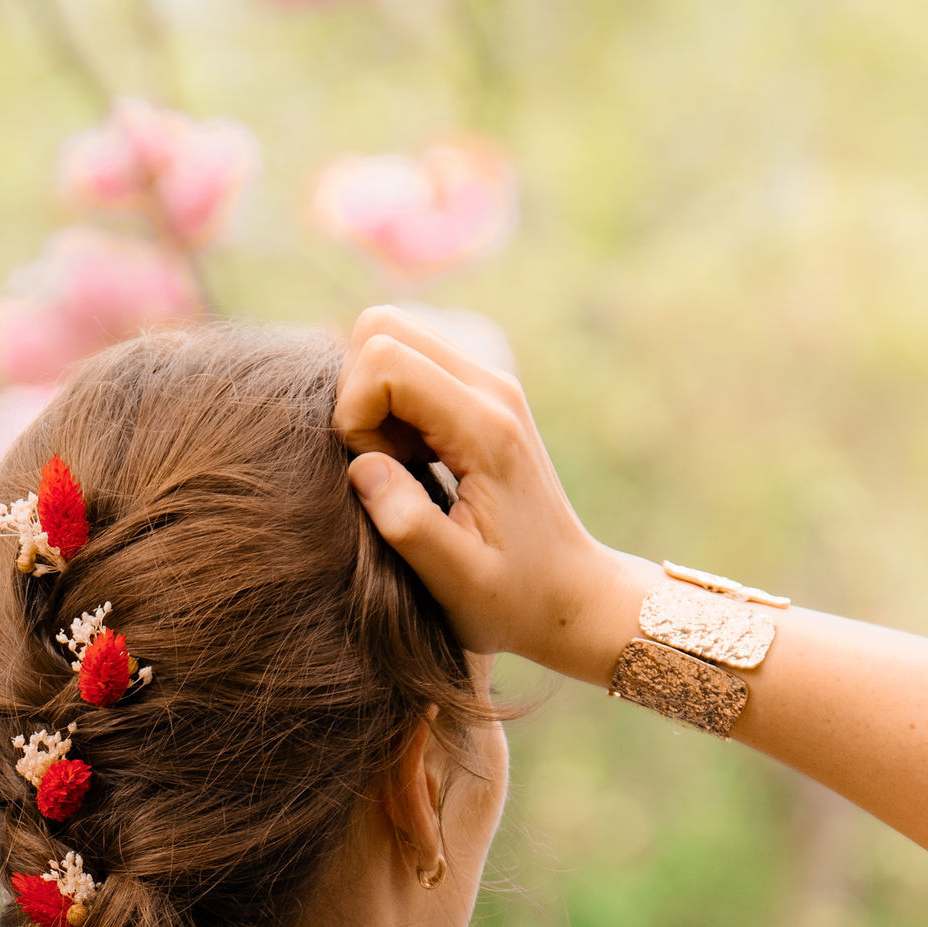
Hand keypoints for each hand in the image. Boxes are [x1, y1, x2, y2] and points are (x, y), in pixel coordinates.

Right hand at [332, 305, 653, 682]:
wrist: (573, 594)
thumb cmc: (515, 600)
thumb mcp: (459, 582)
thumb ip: (409, 525)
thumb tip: (362, 466)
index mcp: (485, 429)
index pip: (385, 359)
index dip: (354, 414)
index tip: (375, 474)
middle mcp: (491, 387)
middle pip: (383, 326)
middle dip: (356, 393)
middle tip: (381, 463)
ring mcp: (489, 384)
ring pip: (393, 337)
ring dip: (372, 398)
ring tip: (398, 466)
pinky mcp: (479, 394)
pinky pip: (411, 363)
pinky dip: (391, 405)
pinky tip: (412, 462)